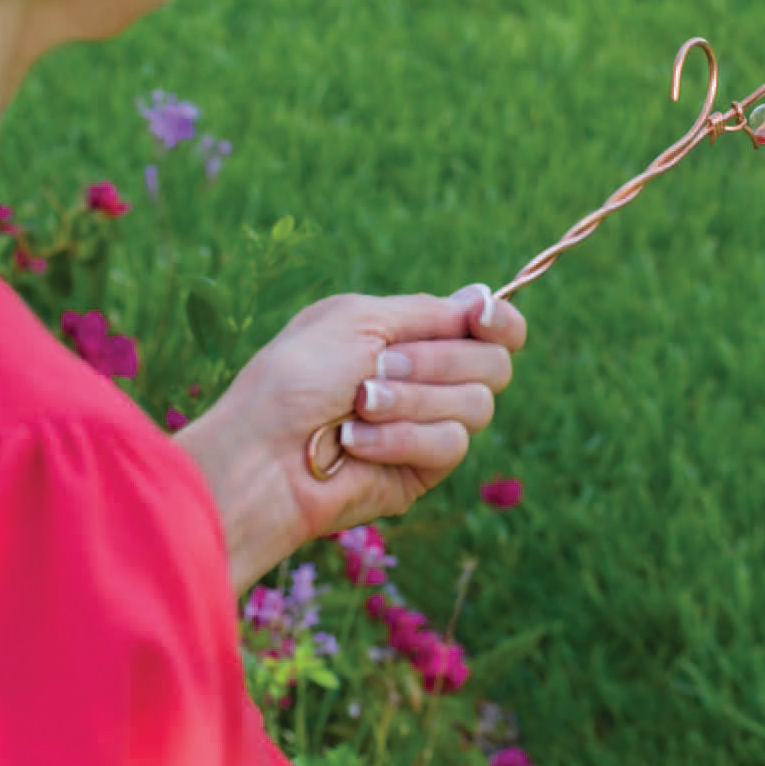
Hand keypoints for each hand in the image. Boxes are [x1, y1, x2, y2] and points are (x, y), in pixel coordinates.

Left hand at [176, 285, 524, 592]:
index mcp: (412, 334)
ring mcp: (429, 424)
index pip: (491, 327)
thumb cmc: (297, 376)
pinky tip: (357, 442)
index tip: (482, 317)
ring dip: (412, 400)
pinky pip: (449, 445)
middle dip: (437, 361)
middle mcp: (429, 377)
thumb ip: (427, 311)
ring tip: (359, 405)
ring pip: (477, 406)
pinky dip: (401, 438)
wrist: (263, 453)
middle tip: (379, 366)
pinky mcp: (423, 469)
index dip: (501, 321)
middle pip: (493, 364)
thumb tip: (484, 296)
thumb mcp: (359, 319)